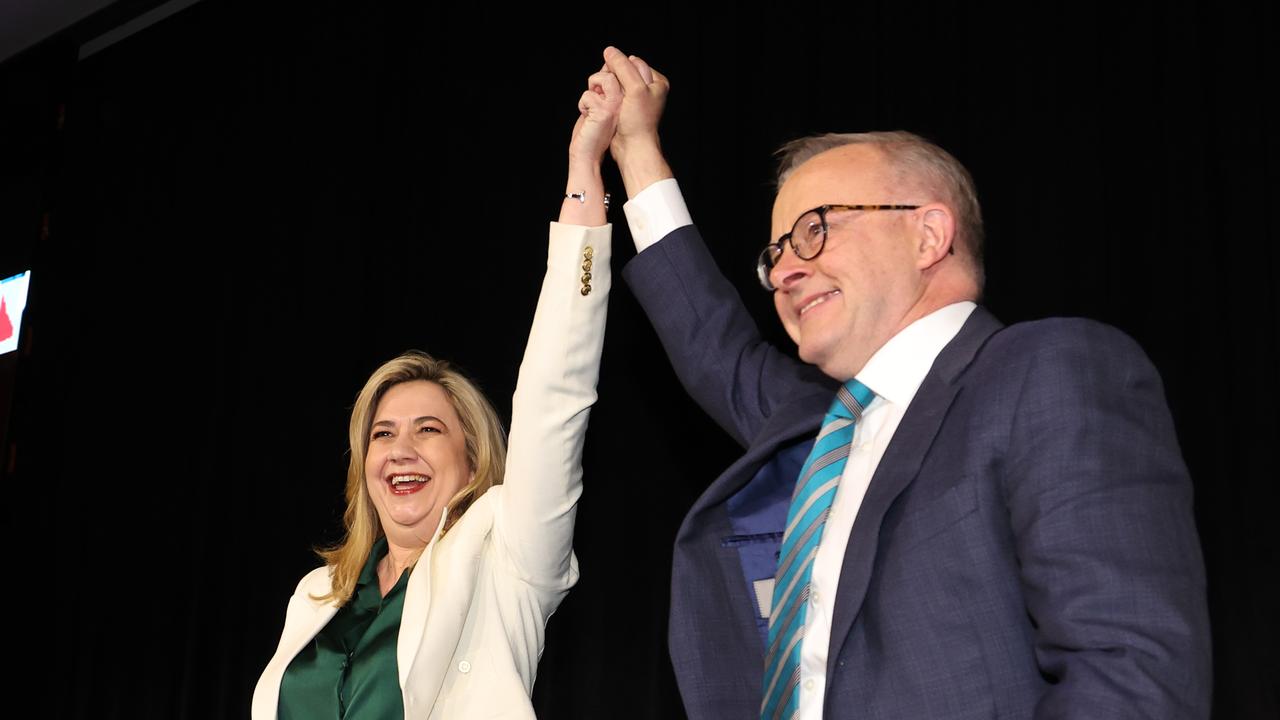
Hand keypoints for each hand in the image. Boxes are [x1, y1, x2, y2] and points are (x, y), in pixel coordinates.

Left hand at [568, 68, 622, 167]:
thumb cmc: (591, 130)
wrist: (587, 153)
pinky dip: (582, 104)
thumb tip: (606, 65)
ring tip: (590, 106)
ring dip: (591, 89)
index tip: (597, 93)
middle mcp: (624, 101)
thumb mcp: (600, 102)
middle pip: (611, 71)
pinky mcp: (606, 111)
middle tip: (593, 101)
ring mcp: (617, 105)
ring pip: (604, 77)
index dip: (604, 74)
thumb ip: (604, 87)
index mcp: (624, 98)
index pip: (618, 71)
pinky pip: (589, 94)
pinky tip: (587, 116)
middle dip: (596, 81)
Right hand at [602, 47, 672, 197]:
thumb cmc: (638, 121)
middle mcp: (648, 89)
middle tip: (611, 91)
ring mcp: (635, 99)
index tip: (617, 83)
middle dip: (613, 78)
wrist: (632, 147)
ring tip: (607, 99)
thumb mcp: (634, 89)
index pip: (633, 62)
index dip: (621, 69)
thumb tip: (609, 50)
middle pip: (623, 71)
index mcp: (657, 82)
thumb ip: (622, 67)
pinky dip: (605, 96)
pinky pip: (611, 94)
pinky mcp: (624, 108)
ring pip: (615, 82)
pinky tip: (604, 103)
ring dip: (607, 87)